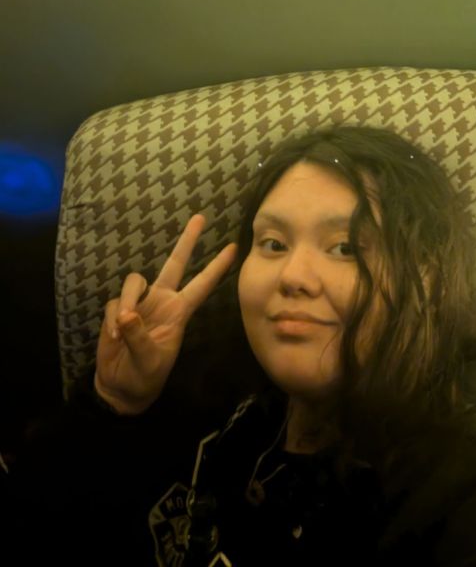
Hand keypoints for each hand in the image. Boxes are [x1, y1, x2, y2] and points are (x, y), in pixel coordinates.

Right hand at [94, 215, 236, 414]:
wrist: (120, 388)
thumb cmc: (144, 377)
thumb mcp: (148, 361)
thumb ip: (138, 337)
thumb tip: (127, 315)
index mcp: (178, 312)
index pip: (202, 285)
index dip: (217, 267)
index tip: (234, 247)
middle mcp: (162, 301)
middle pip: (175, 263)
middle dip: (187, 241)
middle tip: (200, 217)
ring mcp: (140, 303)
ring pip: (135, 281)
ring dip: (127, 300)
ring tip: (122, 327)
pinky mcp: (117, 309)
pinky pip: (113, 303)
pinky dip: (111, 319)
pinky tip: (113, 338)